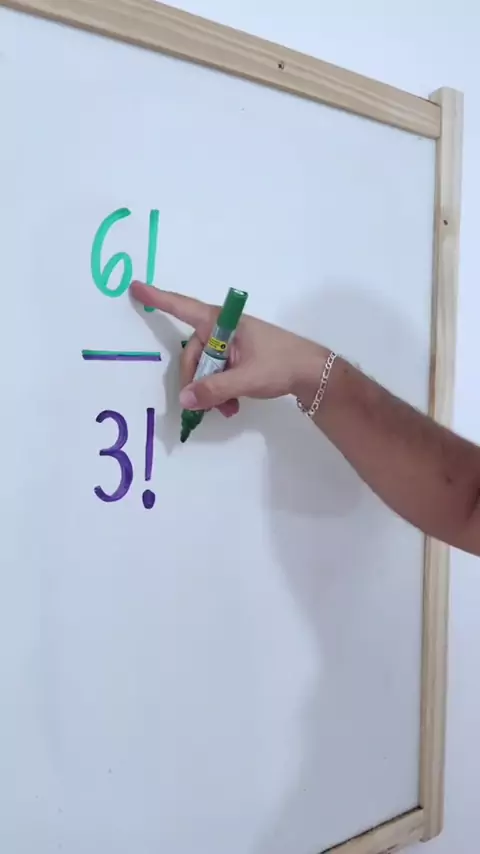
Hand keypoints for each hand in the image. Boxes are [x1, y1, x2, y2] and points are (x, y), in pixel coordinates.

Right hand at [130, 282, 327, 416]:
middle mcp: (222, 330)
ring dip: (210, 391)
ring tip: (226, 410)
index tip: (135, 287)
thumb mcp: (246, 378)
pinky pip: (216, 374)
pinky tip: (231, 407)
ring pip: (204, 369)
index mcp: (222, 322)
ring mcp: (230, 345)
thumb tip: (185, 400)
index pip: (183, 308)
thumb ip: (214, 389)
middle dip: (196, 382)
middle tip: (205, 407)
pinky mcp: (237, 359)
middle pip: (192, 354)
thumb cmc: (281, 364)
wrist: (312, 374)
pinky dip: (219, 392)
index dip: (158, 298)